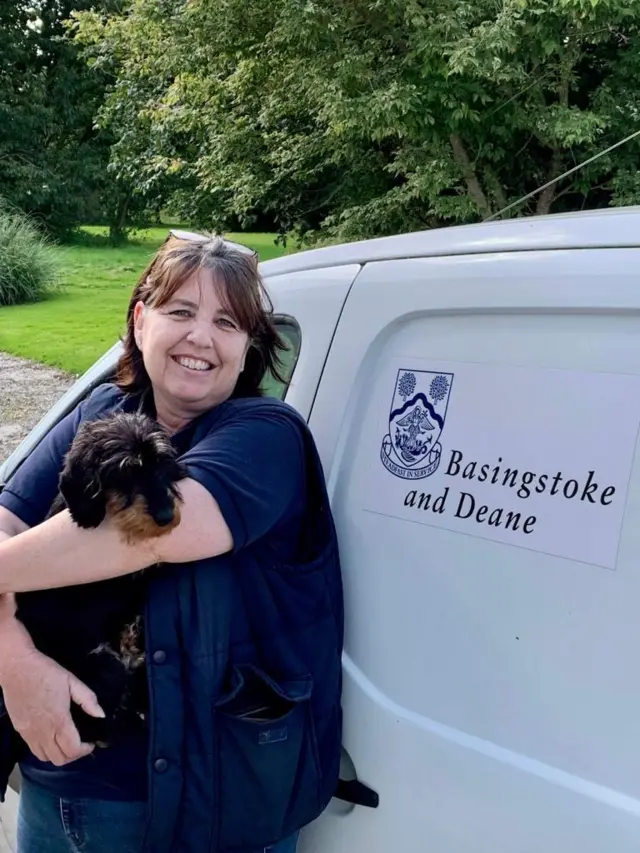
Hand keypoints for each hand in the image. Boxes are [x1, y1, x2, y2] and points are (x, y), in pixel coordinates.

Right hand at [1, 643, 104, 765]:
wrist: (16, 668)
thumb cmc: (46, 672)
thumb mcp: (72, 681)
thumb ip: (88, 699)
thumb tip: (101, 715)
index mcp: (58, 721)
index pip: (72, 750)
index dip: (85, 750)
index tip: (91, 741)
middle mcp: (43, 732)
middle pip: (59, 759)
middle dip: (74, 755)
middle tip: (81, 743)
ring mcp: (29, 734)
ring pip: (45, 758)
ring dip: (59, 754)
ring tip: (67, 741)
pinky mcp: (20, 731)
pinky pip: (34, 750)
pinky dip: (46, 750)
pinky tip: (52, 737)